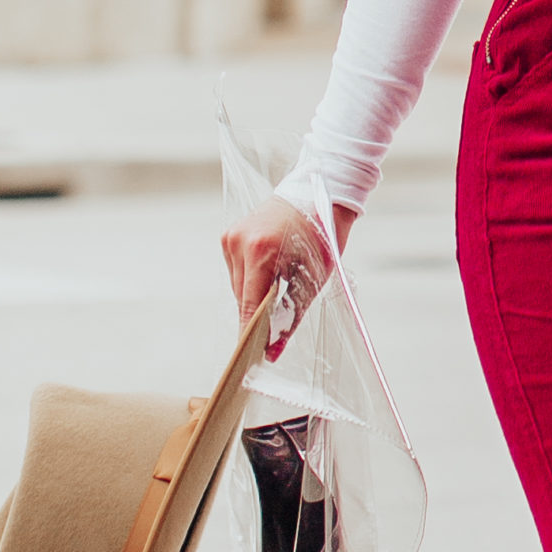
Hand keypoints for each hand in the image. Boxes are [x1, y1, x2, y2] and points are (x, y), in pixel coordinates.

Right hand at [221, 196, 356, 349]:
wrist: (317, 193)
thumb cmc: (321, 236)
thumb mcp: (313, 279)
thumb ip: (291, 318)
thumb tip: (273, 353)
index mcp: (262, 251)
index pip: (249, 305)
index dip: (248, 334)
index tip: (250, 358)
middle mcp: (240, 242)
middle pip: (241, 297)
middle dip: (254, 317)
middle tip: (267, 338)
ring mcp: (232, 236)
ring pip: (237, 285)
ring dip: (253, 297)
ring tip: (276, 297)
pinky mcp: (229, 234)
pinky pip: (236, 271)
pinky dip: (250, 280)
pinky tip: (268, 276)